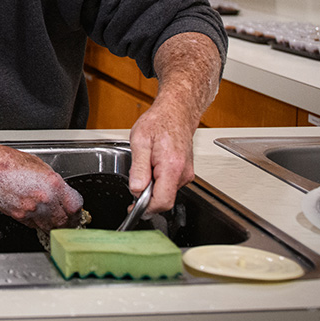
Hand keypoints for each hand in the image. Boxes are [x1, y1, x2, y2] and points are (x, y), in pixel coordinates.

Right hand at [0, 146, 83, 230]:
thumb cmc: (10, 161)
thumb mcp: (39, 165)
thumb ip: (52, 181)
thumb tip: (59, 192)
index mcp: (53, 184)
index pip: (74, 206)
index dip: (77, 210)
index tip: (76, 211)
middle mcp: (44, 199)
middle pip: (63, 220)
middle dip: (67, 222)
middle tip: (68, 221)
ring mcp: (31, 210)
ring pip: (49, 226)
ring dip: (53, 225)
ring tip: (54, 222)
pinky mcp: (18, 216)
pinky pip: (33, 225)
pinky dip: (37, 223)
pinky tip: (37, 218)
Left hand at [127, 96, 198, 212]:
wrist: (176, 112)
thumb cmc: (159, 122)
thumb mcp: (140, 141)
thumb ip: (138, 168)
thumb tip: (136, 189)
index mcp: (172, 166)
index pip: (162, 201)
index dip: (146, 208)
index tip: (133, 208)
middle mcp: (183, 173)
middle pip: (164, 200)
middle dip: (147, 197)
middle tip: (136, 183)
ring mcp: (186, 174)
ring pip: (167, 193)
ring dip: (153, 188)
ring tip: (146, 166)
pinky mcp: (185, 173)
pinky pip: (170, 185)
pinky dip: (159, 181)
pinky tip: (154, 166)